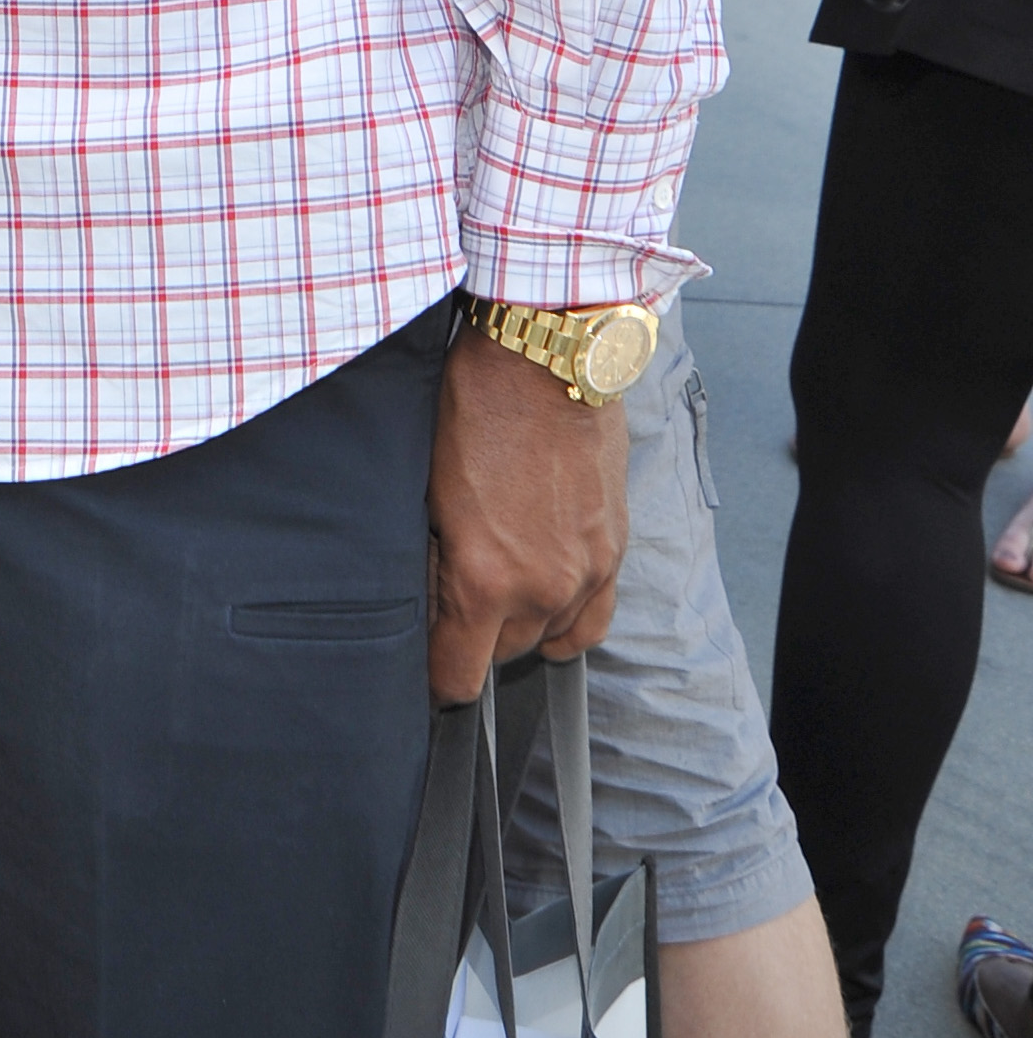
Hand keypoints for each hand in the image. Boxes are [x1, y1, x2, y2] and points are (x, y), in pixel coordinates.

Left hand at [427, 323, 627, 703]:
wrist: (543, 361)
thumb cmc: (475, 410)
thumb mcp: (427, 493)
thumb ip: (434, 563)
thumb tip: (431, 603)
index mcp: (484, 580)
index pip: (457, 676)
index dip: (434, 675)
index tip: (425, 657)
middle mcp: (542, 590)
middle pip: (501, 656)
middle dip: (471, 636)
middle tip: (451, 590)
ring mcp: (586, 573)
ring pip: (548, 639)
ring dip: (520, 624)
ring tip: (497, 584)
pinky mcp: (613, 550)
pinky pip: (593, 620)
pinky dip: (567, 619)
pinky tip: (545, 597)